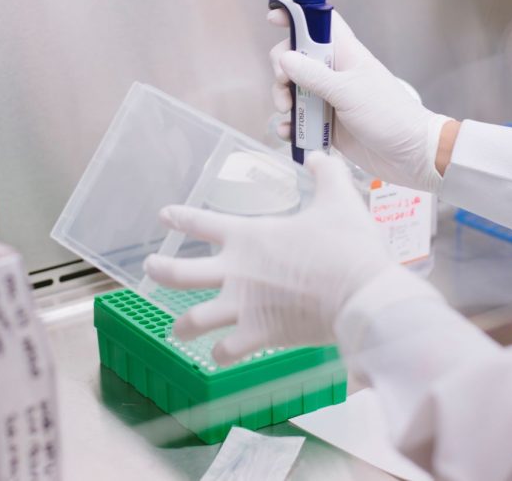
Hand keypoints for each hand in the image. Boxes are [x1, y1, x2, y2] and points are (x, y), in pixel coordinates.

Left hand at [144, 153, 394, 364]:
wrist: (361, 295)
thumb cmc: (349, 247)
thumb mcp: (340, 200)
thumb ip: (327, 175)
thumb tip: (321, 156)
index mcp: (249, 236)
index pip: (201, 222)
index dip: (179, 217)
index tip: (165, 215)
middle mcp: (236, 271)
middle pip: (179, 273)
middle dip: (160, 270)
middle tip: (150, 268)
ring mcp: (243, 307)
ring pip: (194, 320)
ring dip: (182, 326)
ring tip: (176, 331)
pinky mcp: (259, 335)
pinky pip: (226, 350)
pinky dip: (220, 354)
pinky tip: (218, 355)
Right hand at [269, 8, 456, 191]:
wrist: (408, 154)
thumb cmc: (388, 115)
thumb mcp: (348, 92)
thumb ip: (314, 75)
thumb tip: (285, 59)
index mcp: (345, 55)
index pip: (319, 24)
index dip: (297, 16)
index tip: (274, 19)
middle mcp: (335, 73)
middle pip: (296, 57)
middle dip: (282, 68)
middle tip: (284, 83)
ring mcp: (329, 98)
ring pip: (294, 89)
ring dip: (283, 97)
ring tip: (286, 111)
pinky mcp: (326, 124)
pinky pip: (300, 119)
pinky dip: (290, 125)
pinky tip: (288, 132)